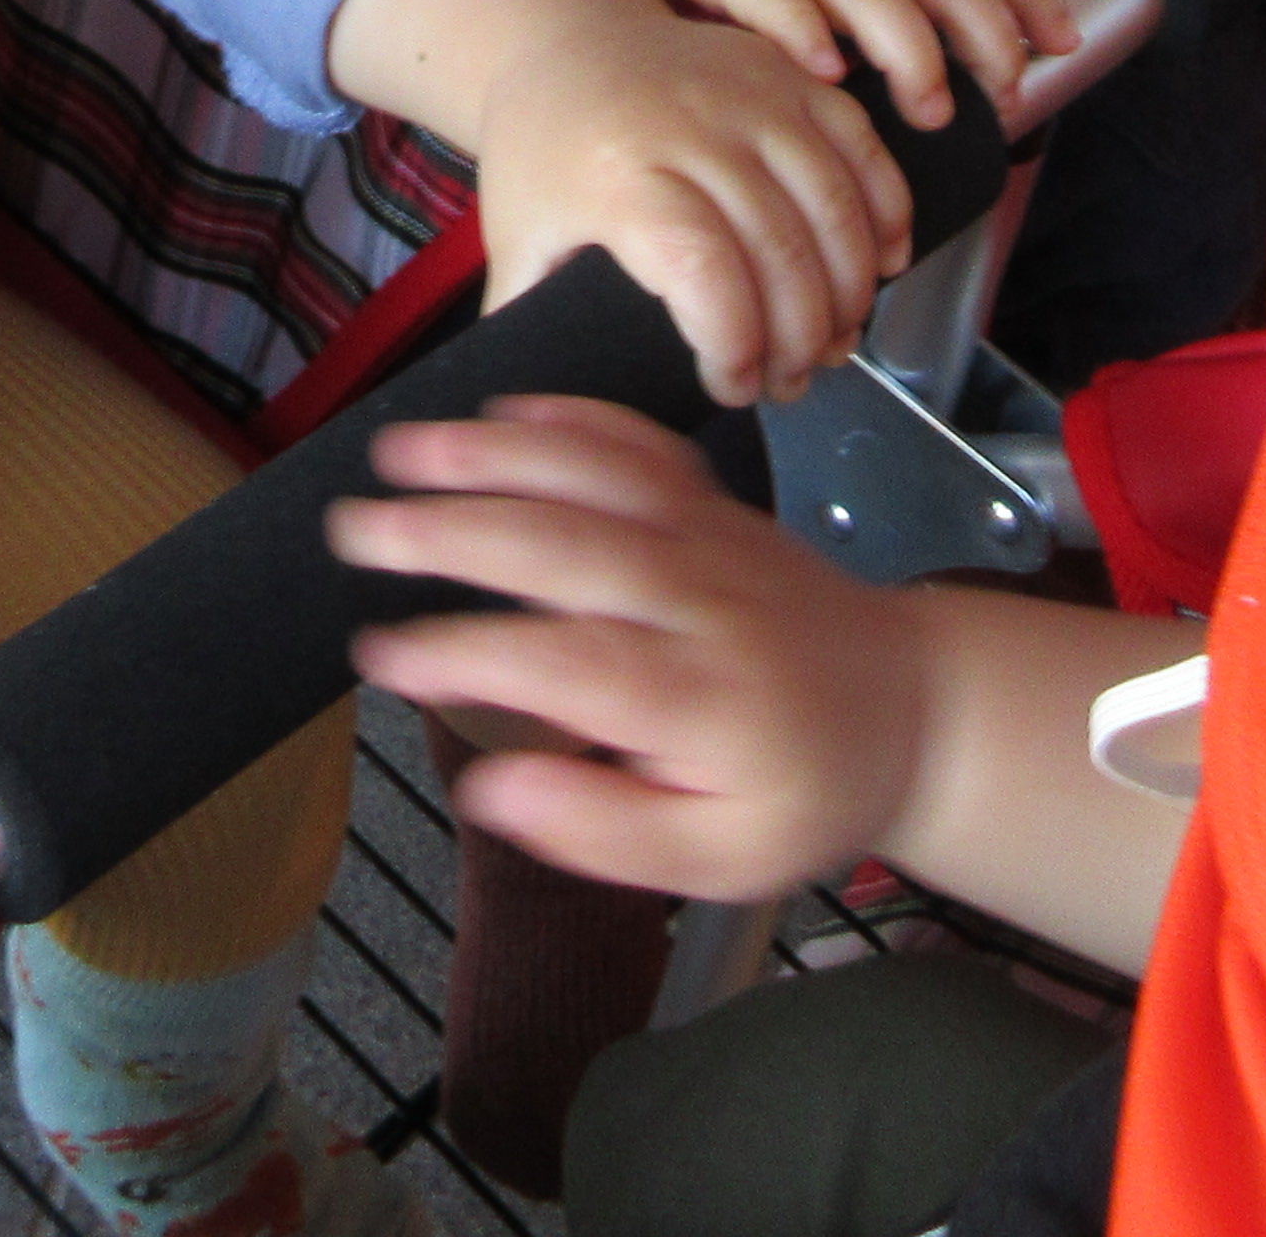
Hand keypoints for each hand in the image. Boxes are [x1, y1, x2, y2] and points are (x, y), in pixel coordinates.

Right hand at [332, 399, 921, 902]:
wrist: (910, 708)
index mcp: (699, 699)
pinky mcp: (712, 500)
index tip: (378, 652)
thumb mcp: (715, 857)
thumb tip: (491, 788)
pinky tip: (499, 409)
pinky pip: (639, 440)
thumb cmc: (799, 790)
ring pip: (595, 474)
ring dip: (490, 452)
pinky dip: (570, 414)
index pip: (564, 664)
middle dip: (450, 528)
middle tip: (354, 529)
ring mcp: (708, 536)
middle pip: (567, 545)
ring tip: (397, 447)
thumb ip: (602, 828)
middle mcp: (700, 601)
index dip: (464, 653)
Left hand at [466, 0, 910, 404]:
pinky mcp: (792, 76)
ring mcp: (751, 92)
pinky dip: (887, 213)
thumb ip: (538, 325)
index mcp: (619, 172)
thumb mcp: (519, 238)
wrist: (568, 40)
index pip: (704, 270)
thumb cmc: (547, 152)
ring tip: (832, 343)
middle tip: (789, 382)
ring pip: (833, 204)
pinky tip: (882, 267)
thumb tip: (555, 414)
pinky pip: (862, 148)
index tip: (731, 384)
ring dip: (849, 290)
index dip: (735, 342)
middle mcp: (692, 124)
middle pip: (780, 246)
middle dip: (798, 337)